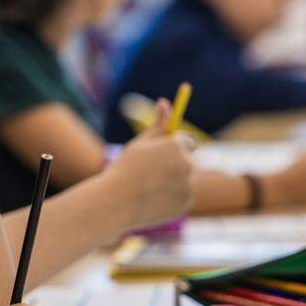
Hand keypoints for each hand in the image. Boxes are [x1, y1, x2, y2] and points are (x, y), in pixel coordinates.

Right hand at [106, 99, 196, 227]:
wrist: (117, 203)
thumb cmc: (125, 169)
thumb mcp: (140, 144)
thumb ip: (158, 125)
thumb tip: (164, 102)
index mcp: (175, 145)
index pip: (188, 141)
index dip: (179, 146)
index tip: (169, 151)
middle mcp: (186, 163)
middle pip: (187, 160)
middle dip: (174, 165)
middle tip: (153, 172)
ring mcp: (188, 184)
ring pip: (183, 179)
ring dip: (172, 181)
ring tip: (147, 187)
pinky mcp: (186, 202)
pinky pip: (182, 196)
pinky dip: (171, 197)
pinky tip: (152, 200)